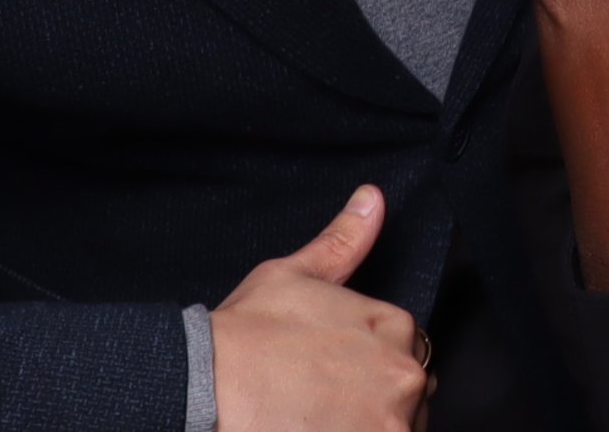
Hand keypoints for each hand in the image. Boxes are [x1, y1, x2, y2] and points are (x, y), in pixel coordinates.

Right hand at [211, 185, 430, 431]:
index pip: (404, 353)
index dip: (367, 367)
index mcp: (394, 327)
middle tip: (324, 406)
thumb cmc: (245, 336)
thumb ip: (344, 242)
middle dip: (373, 402)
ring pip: (396, 428)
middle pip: (404, 396)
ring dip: (368, 426)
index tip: (334, 378)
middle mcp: (403, 377)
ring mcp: (388, 424)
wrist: (203, 389)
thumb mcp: (295, 275)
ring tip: (319, 423)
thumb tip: (372, 199)